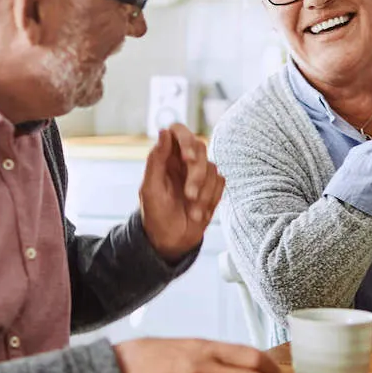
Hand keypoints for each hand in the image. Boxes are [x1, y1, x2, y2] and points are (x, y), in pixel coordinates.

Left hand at [138, 124, 224, 259]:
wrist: (171, 241)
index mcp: (165, 157)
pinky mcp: (212, 186)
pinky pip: (220, 181)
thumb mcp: (150, 189)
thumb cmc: (155, 215)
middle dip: (197, 174)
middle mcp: (183, 161)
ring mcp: (199, 173)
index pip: (178, 130)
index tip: (187, 159)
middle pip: (200, 147)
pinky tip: (199, 212)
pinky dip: (211, 198)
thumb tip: (164, 131)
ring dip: (204, 192)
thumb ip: (156, 159)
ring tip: (192, 210)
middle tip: (189, 195)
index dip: (186, 139)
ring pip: (212, 166)